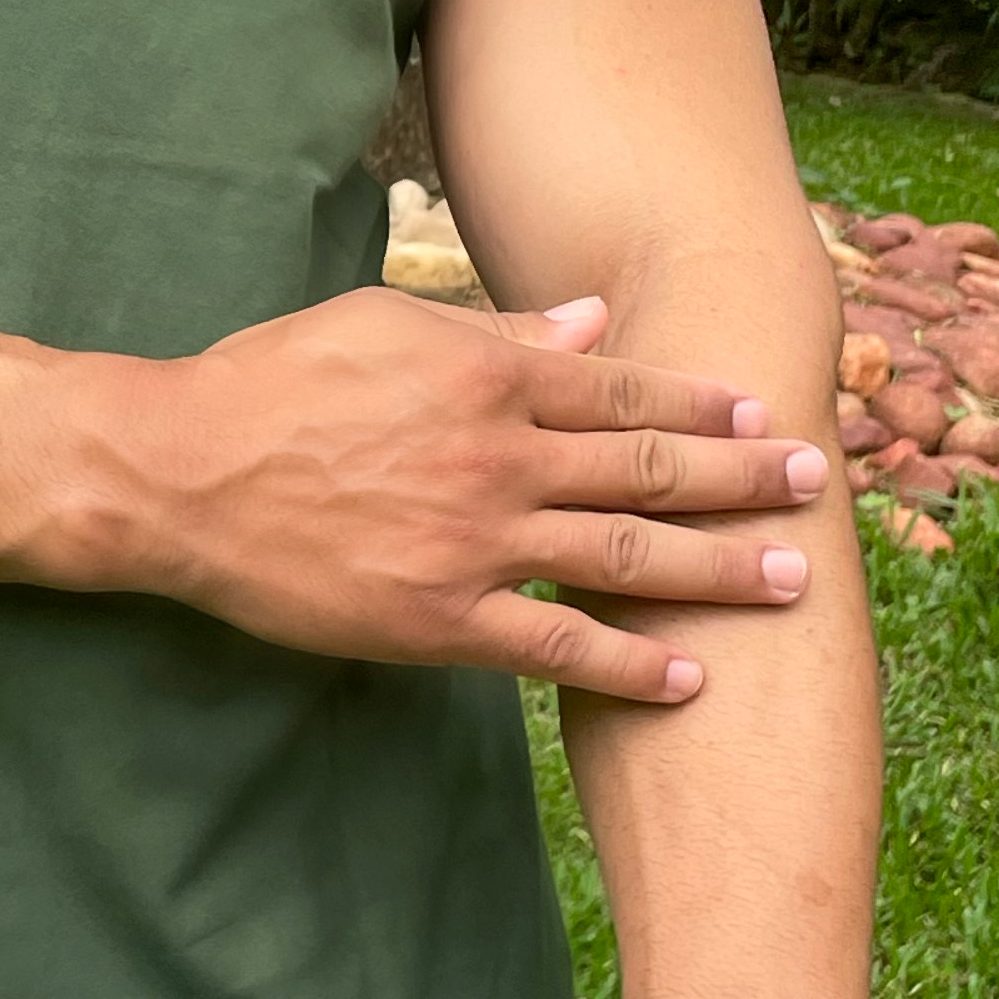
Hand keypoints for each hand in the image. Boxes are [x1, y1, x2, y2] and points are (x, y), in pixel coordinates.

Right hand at [126, 289, 830, 699]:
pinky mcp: (438, 621)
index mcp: (484, 379)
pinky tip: (689, 675)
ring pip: (623, 555)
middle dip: (742, 475)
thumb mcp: (384, 326)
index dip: (700, 403)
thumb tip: (593, 324)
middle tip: (816, 481)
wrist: (181, 475)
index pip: (622, 390)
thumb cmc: (272, 383)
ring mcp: (472, 544)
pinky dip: (629, 663)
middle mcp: (496, 458)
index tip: (762, 411)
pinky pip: (556, 649)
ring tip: (790, 576)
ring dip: (718, 568)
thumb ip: (497, 331)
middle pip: (647, 468)